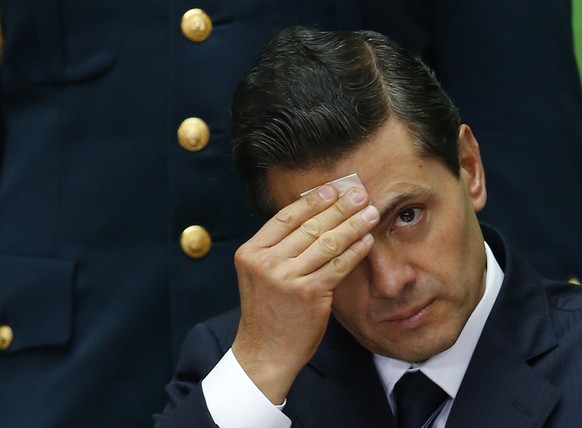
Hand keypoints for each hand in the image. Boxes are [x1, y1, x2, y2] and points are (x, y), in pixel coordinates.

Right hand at [232, 184, 379, 403]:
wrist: (265, 351)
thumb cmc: (268, 310)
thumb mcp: (261, 273)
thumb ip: (280, 247)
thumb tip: (315, 216)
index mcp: (251, 252)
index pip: (286, 217)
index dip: (312, 200)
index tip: (333, 189)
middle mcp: (267, 262)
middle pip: (310, 226)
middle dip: (339, 207)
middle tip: (359, 193)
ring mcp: (287, 278)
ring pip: (327, 242)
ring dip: (353, 225)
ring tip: (370, 213)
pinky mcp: (309, 294)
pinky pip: (338, 265)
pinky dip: (355, 251)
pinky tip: (366, 240)